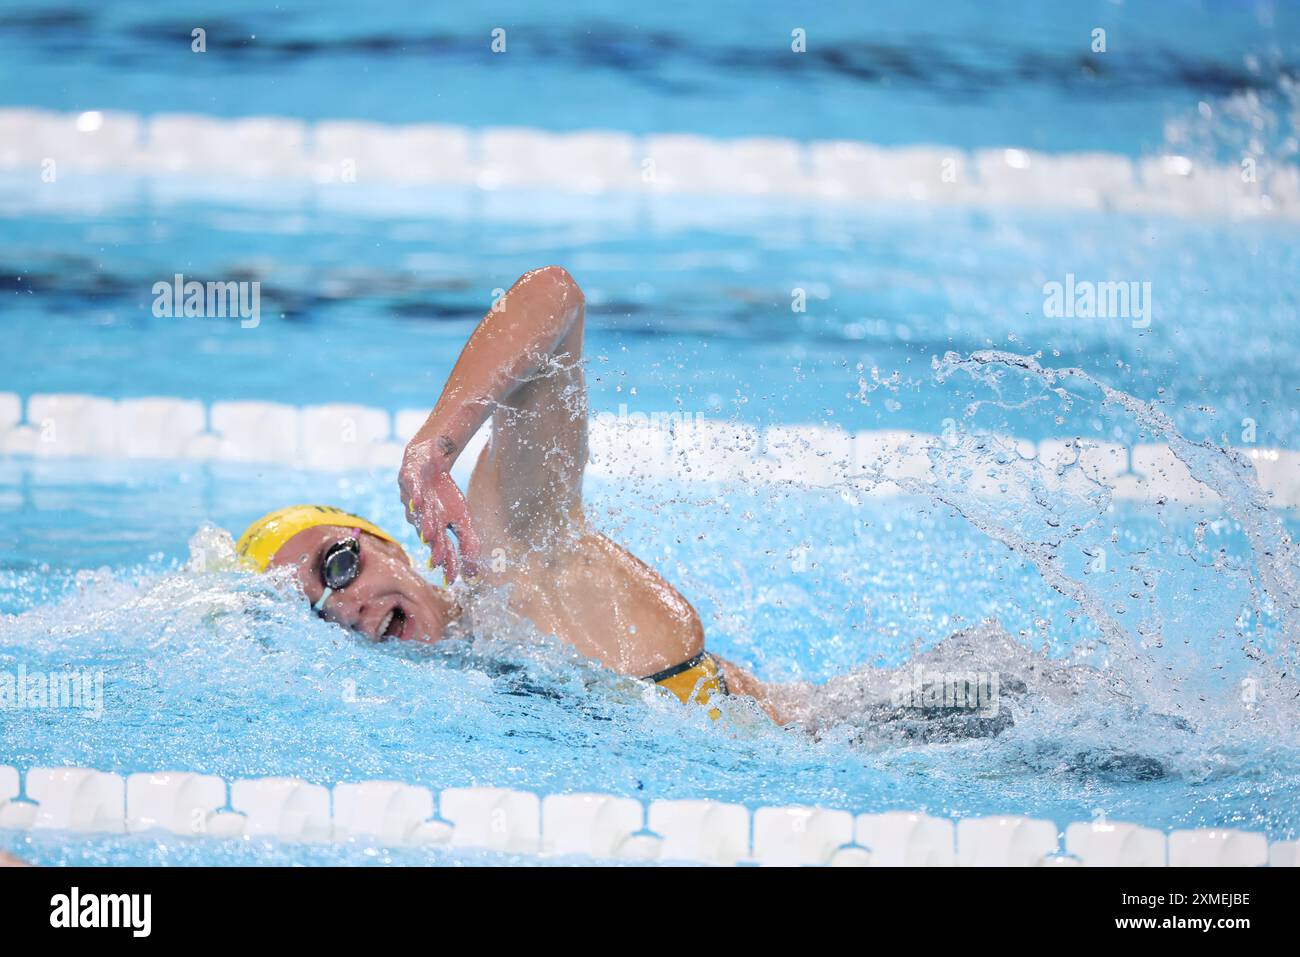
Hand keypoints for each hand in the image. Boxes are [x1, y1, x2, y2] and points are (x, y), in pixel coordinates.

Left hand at [399, 437, 480, 582]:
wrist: (430, 463)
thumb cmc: (444, 496)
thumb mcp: (461, 518)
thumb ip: (467, 542)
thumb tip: (475, 571)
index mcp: (435, 531)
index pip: (443, 550)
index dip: (447, 563)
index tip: (451, 580)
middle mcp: (421, 519)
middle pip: (430, 535)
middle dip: (434, 547)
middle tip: (438, 561)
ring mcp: (413, 500)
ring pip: (419, 514)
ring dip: (424, 524)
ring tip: (430, 535)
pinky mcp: (409, 480)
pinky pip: (412, 488)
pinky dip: (415, 494)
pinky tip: (419, 500)